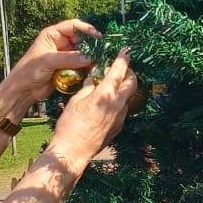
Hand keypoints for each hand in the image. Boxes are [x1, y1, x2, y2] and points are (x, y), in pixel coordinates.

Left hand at [0, 18, 99, 115]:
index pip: (73, 26)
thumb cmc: (29, 71)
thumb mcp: (48, 61)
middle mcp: (59, 43)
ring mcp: (64, 56)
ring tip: (99, 62)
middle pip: (80, 39)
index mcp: (52, 34)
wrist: (23, 90)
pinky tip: (93, 70)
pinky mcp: (67, 68)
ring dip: (90, 57)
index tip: (98, 36)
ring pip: (82, 53)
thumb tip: (89, 58)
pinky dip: (87, 67)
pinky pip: (80, 65)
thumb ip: (69, 58)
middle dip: (90, 45)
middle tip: (101, 52)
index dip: (86, 29)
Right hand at [47, 50, 138, 169]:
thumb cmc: (70, 125)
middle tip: (122, 69)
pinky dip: (117, 103)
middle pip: (132, 83)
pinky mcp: (118, 127)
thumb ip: (87, 87)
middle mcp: (117, 104)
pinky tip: (105, 105)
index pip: (119, 71)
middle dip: (129, 73)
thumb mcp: (75, 100)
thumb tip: (92, 80)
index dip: (123, 59)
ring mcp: (120, 117)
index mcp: (106, 94)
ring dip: (122, 90)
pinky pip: (121, 110)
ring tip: (109, 88)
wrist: (73, 151)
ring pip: (127, 98)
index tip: (126, 51)